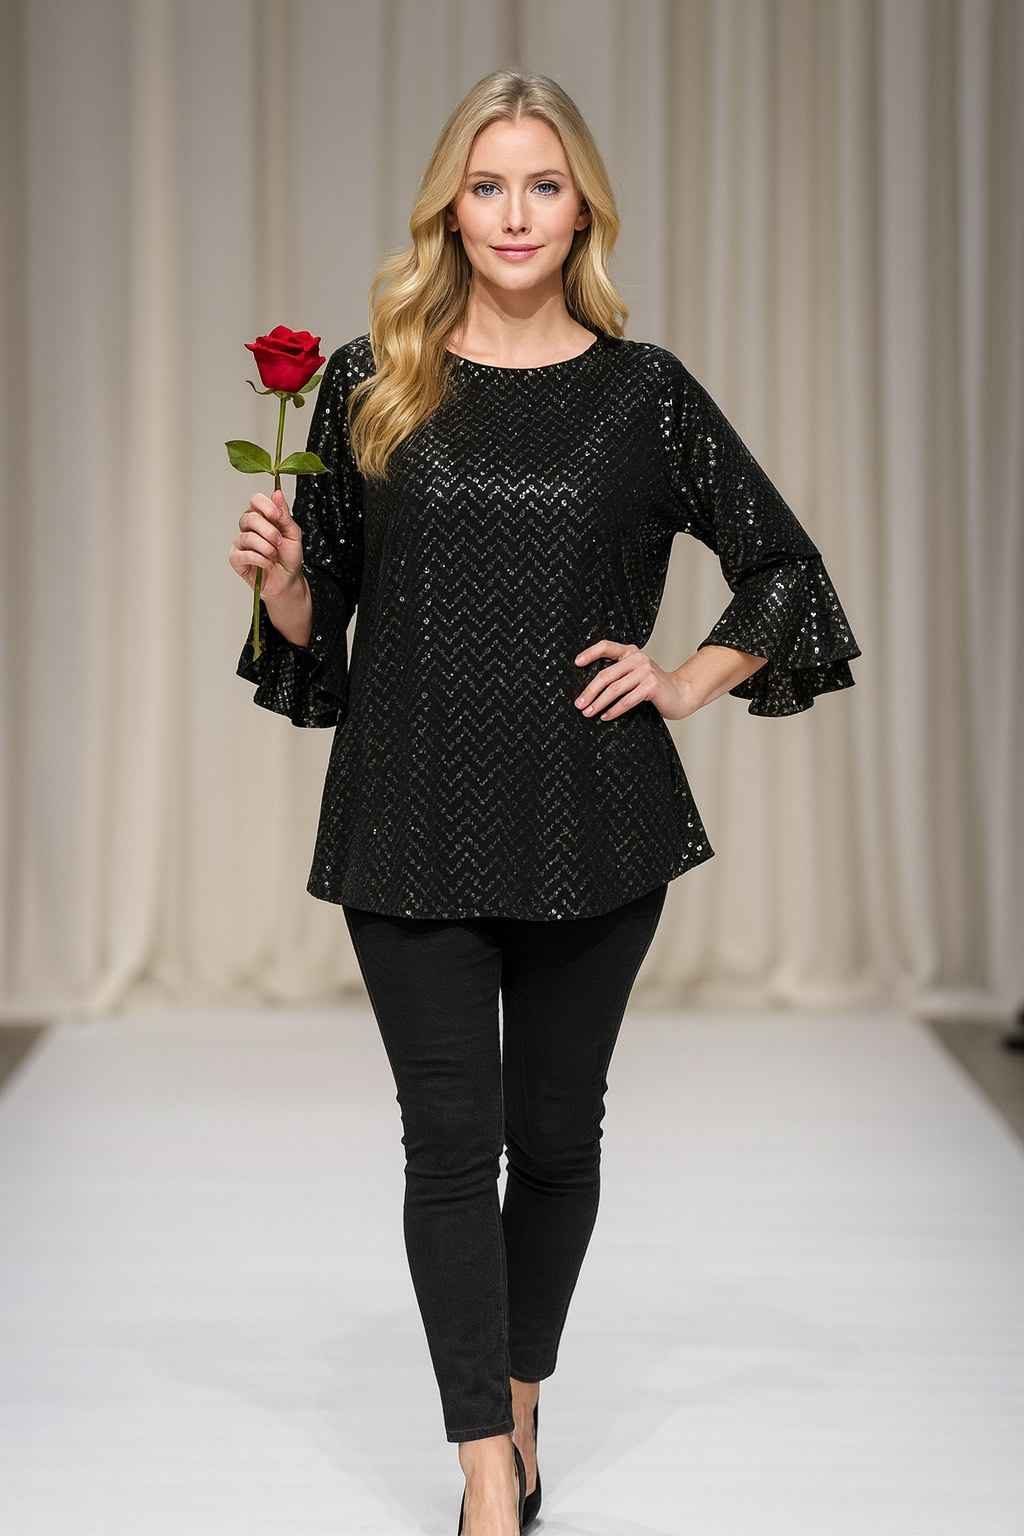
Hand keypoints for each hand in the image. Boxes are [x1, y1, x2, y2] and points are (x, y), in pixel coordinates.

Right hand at [229, 489, 304, 603]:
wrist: (288, 581)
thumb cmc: (289, 557)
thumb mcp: (293, 534)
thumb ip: (284, 514)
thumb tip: (277, 493)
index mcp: (263, 517)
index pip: (255, 500)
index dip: (265, 506)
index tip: (277, 516)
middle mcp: (249, 527)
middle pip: (249, 517)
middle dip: (269, 531)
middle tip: (279, 542)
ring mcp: (241, 542)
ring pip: (247, 537)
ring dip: (266, 548)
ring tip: (274, 556)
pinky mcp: (236, 558)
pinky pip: (243, 554)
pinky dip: (259, 559)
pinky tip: (266, 564)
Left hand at [573, 639, 700, 721]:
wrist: (680, 694)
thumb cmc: (653, 687)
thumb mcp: (635, 674)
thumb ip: (618, 673)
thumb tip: (588, 688)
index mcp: (631, 652)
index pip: (606, 646)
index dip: (590, 653)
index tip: (576, 664)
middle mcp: (638, 658)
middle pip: (606, 674)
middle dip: (590, 691)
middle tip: (579, 704)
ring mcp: (645, 671)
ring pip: (614, 689)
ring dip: (598, 703)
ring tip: (588, 713)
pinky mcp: (651, 686)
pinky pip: (626, 700)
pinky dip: (614, 710)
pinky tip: (605, 716)